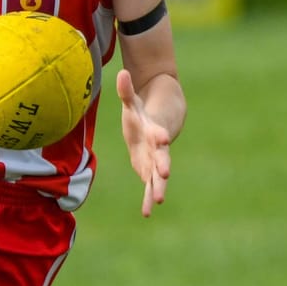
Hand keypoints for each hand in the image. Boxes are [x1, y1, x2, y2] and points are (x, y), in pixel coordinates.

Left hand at [116, 69, 171, 217]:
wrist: (155, 127)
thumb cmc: (140, 114)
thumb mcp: (132, 103)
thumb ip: (126, 91)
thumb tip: (121, 72)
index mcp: (153, 131)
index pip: (158, 133)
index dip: (160, 135)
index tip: (163, 138)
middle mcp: (158, 149)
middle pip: (162, 157)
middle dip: (163, 165)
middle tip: (165, 174)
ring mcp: (155, 162)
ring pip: (158, 177)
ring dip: (158, 188)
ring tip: (158, 200)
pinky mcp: (150, 172)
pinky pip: (150, 187)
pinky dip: (149, 199)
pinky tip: (147, 212)